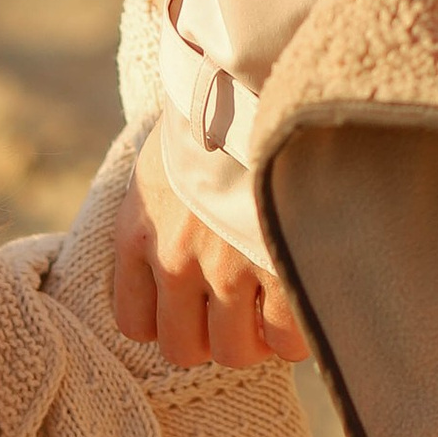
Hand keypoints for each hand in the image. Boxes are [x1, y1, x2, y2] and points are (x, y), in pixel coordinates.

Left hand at [111, 119, 308, 371]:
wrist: (251, 84)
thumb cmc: (208, 118)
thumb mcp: (157, 168)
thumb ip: (153, 220)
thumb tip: (167, 263)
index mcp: (138, 236)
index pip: (135, 323)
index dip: (169, 321)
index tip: (194, 306)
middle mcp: (176, 261)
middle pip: (185, 349)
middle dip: (213, 337)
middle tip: (240, 313)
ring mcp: (227, 268)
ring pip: (235, 352)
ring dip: (255, 340)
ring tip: (273, 310)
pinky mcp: (278, 267)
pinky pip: (286, 340)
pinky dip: (295, 336)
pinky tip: (302, 306)